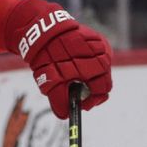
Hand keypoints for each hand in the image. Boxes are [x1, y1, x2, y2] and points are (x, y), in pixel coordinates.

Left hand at [5, 0, 111, 118]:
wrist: (42, 30)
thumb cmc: (49, 57)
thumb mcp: (52, 84)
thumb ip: (60, 102)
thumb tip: (65, 116)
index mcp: (99, 67)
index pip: (102, 91)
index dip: (91, 101)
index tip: (80, 104)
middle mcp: (104, 55)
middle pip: (101, 80)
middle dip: (88, 88)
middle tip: (73, 91)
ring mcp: (100, 44)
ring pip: (98, 68)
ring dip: (86, 74)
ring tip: (69, 73)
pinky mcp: (94, 37)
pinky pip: (94, 55)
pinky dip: (85, 62)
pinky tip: (72, 61)